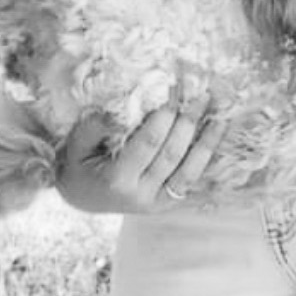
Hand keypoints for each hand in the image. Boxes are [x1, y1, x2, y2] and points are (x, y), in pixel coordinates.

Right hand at [54, 101, 223, 213]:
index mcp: (116, 180)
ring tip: (219, 115)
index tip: (174, 90)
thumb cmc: (78, 165)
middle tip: (201, 95)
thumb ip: (96, 125)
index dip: (163, 116)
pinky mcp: (166, 204)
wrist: (81, 197)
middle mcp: (139, 195)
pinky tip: (216, 138)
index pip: (147, 143)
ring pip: (188, 170)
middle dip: (188, 122)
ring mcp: (155, 203)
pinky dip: (205, 159)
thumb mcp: (76, 143)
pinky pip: (191, 181)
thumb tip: (121, 107)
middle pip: (171, 154)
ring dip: (206, 141)